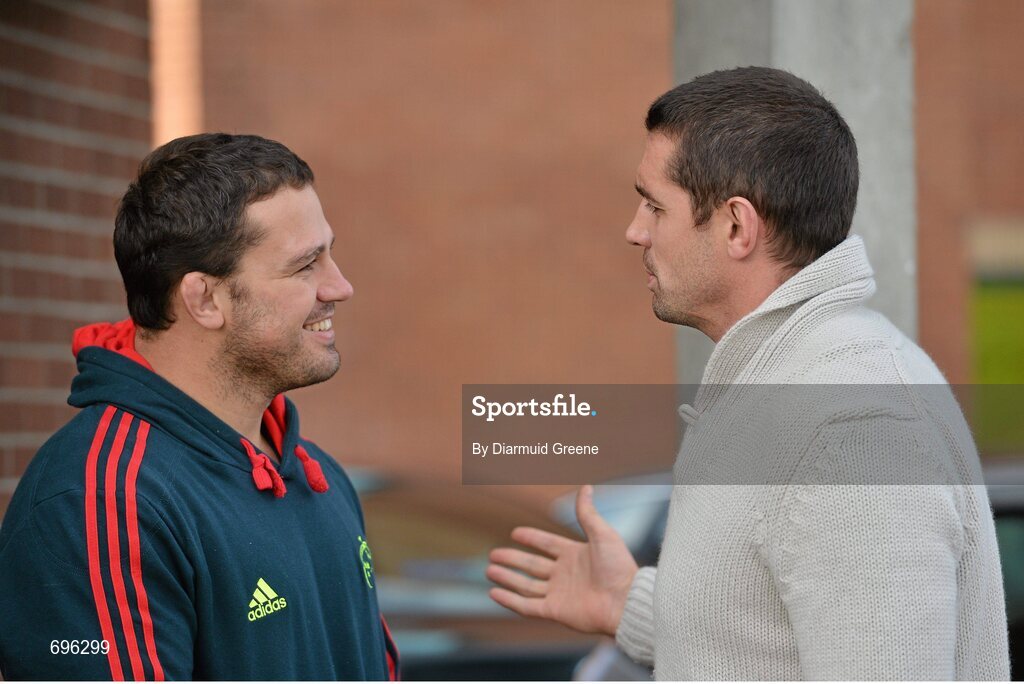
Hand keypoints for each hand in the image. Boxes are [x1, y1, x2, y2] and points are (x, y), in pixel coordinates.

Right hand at [486, 485, 638, 635]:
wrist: (626, 602)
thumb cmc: (619, 567)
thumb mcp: (602, 534)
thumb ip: (587, 513)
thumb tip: (586, 486)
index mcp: (575, 555)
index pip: (547, 544)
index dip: (532, 538)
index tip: (515, 532)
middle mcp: (565, 575)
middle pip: (532, 565)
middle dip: (512, 559)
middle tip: (493, 554)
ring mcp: (558, 594)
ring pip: (526, 585)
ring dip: (507, 578)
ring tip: (489, 570)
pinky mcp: (554, 612)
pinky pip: (527, 606)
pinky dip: (510, 601)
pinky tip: (494, 593)